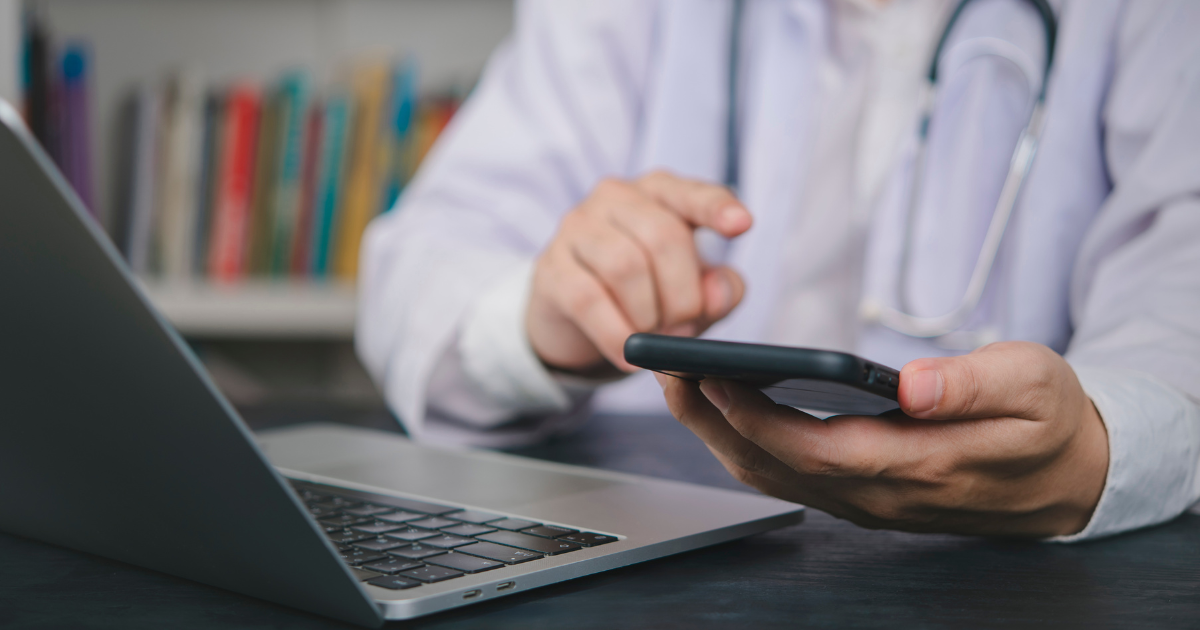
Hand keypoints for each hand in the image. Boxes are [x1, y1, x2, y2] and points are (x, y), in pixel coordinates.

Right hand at [527, 171, 751, 373]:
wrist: (574, 318)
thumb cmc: (645, 294)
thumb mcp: (692, 292)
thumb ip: (718, 291)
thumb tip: (717, 294)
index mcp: (659, 192)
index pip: (691, 193)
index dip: (716, 208)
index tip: (742, 225)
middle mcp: (615, 197)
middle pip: (662, 236)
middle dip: (683, 295)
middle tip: (685, 330)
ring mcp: (577, 228)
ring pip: (625, 265)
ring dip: (648, 316)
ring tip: (653, 341)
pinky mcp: (551, 267)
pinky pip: (588, 299)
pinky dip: (616, 334)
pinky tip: (628, 356)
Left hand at [659, 341, 1109, 536]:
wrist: (1066, 478)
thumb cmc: (1048, 425)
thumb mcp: (1035, 388)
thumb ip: (975, 384)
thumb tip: (912, 382)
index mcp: (917, 467)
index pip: (817, 449)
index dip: (757, 416)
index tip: (711, 377)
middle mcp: (878, 493)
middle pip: (775, 465)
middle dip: (712, 420)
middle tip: (664, 367)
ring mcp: (864, 499)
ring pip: (771, 472)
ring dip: (718, 431)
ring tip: (678, 377)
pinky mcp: (858, 489)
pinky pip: (785, 471)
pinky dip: (743, 438)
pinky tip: (721, 402)